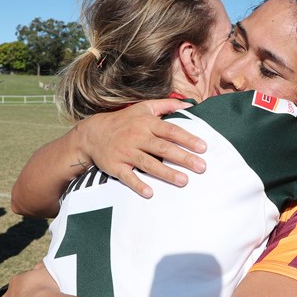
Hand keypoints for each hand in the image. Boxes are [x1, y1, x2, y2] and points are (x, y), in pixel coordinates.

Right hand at [75, 99, 207, 197]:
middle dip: (183, 158)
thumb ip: (167, 105)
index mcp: (147, 123)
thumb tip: (190, 104)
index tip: (203, 147)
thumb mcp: (144, 107)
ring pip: (148, 163)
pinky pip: (128, 176)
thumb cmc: (124, 121)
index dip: (187, 139)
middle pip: (163, 148)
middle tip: (201, 167)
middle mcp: (137, 137)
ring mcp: (126, 152)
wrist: (93, 134)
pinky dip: (138, 184)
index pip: (171, 131)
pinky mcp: (115, 166)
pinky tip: (150, 192)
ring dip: (166, 173)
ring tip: (184, 181)